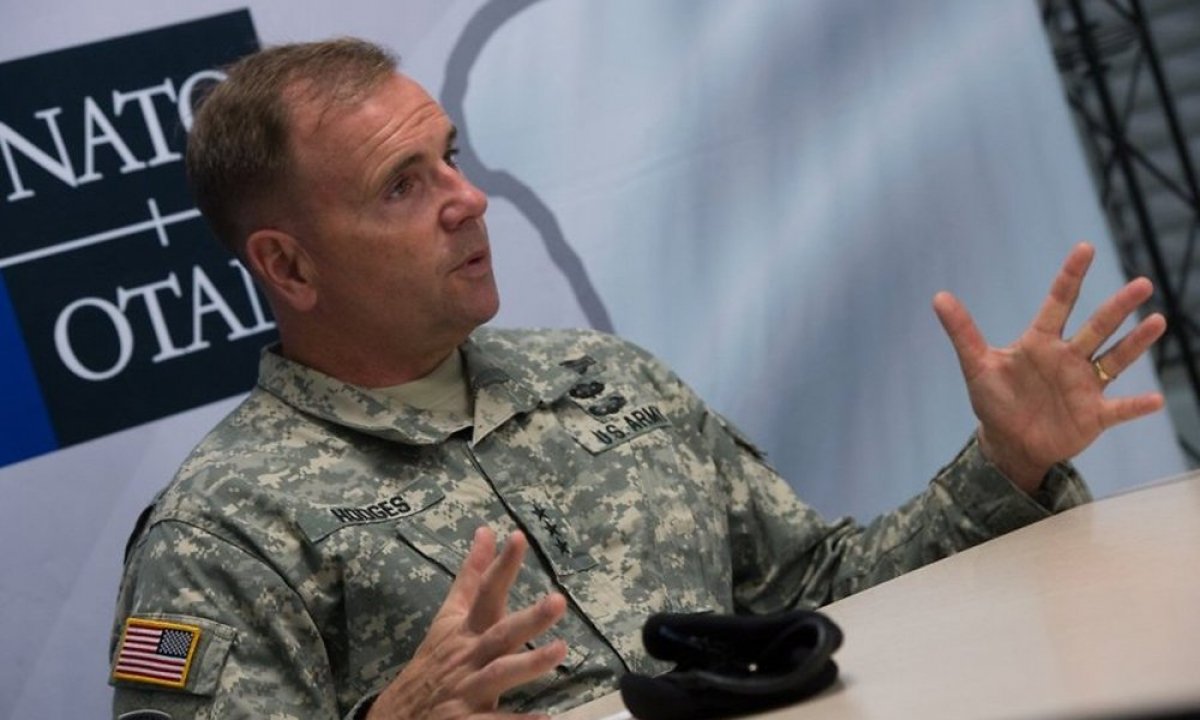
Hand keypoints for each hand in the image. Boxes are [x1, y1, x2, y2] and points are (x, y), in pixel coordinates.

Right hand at [367, 528, 567, 719]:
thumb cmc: (435, 661)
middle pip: (500, 633)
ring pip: (499, 674)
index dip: (501, 566)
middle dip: (529, 618)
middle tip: (558, 601)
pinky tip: (547, 719)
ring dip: (530, 663)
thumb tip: (487, 530)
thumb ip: (472, 577)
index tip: (518, 537)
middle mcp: (467, 656)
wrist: (397, 716)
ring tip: (560, 650)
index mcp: (465, 630)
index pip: (484, 591)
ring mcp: (466, 690)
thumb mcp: (450, 618)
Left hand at [933, 242, 1166, 492]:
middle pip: (1097, 326)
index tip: (1084, 248)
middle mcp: (1068, 358)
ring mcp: (1085, 385)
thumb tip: (938, 297)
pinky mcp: (1094, 414)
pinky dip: (1137, 405)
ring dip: (1136, 343)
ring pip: (1115, 359)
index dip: (1071, 276)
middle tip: (1142, 283)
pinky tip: (1156, 399)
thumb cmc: (995, 401)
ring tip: (1157, 321)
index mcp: (1040, 342)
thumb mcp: (976, 366)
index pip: (1059, 302)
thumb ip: (962, 332)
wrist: (1009, 442)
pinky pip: (1120, 408)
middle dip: (1118, 306)